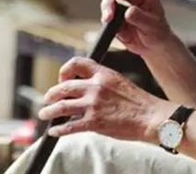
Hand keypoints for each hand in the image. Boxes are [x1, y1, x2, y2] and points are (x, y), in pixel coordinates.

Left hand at [38, 57, 175, 140]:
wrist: (150, 117)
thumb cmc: (139, 102)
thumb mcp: (120, 82)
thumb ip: (102, 82)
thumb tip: (85, 88)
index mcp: (104, 73)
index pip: (77, 63)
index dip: (64, 71)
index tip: (62, 80)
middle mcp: (96, 86)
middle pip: (63, 87)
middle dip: (51, 95)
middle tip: (47, 100)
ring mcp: (93, 105)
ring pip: (61, 106)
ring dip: (49, 112)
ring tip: (44, 114)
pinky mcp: (93, 122)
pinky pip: (68, 126)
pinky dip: (58, 130)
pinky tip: (54, 131)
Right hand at [100, 0, 172, 55]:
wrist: (154, 47)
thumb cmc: (158, 33)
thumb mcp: (151, 25)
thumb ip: (140, 18)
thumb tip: (128, 12)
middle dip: (108, 1)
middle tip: (108, 15)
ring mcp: (124, 6)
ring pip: (109, 2)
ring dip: (106, 12)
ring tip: (109, 22)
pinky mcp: (117, 17)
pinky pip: (108, 17)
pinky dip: (108, 23)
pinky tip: (117, 31)